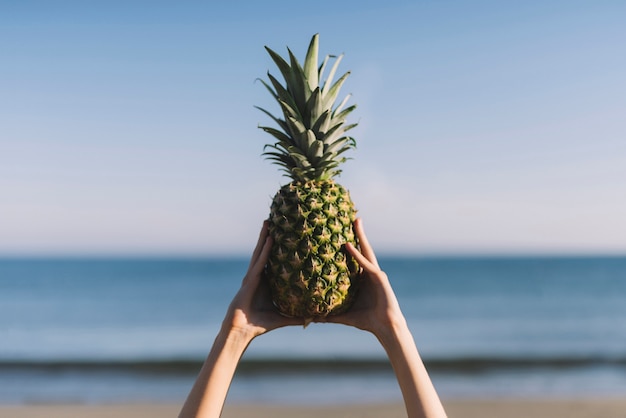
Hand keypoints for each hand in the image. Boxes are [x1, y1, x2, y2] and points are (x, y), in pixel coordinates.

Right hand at [222, 220, 299, 338]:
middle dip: (269, 236)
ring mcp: (252, 276)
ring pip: (260, 252)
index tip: (286, 234)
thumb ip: (298, 316)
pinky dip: (266, 250)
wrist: (242, 330)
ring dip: (265, 236)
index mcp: (265, 281)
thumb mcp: (283, 317)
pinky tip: (270, 239)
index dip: (277, 247)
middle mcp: (257, 275)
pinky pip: (260, 262)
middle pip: (265, 251)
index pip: (273, 261)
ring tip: (269, 221)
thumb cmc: (260, 324)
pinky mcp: (250, 279)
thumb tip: (315, 319)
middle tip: (275, 220)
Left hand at [319, 218, 405, 337]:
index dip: (351, 243)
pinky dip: (357, 255)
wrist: (386, 328)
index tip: (341, 230)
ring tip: (355, 220)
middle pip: (363, 248)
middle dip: (358, 233)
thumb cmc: (367, 321)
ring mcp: (376, 273)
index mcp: (363, 278)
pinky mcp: (380, 278)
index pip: (356, 256)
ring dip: (361, 236)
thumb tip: (311, 318)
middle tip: (352, 216)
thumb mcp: (344, 315)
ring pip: (366, 251)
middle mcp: (370, 272)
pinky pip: (366, 264)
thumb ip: (328, 315)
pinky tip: (348, 245)